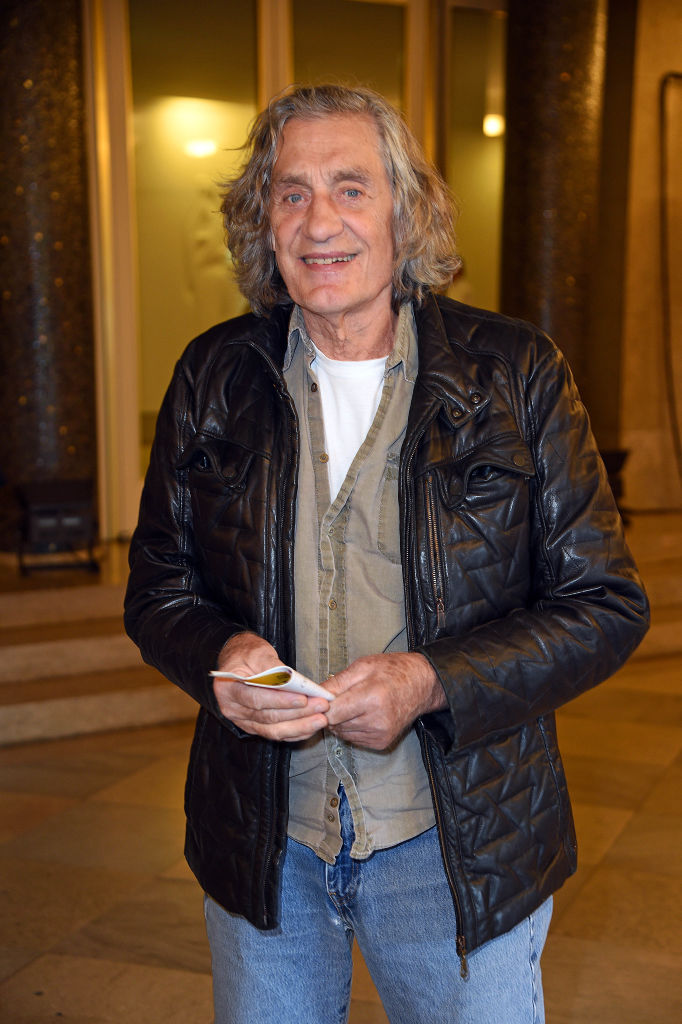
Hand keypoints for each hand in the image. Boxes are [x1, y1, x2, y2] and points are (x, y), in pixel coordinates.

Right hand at [213, 632, 329, 740]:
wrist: (236, 661)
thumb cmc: (245, 655)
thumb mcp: (256, 652)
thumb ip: (271, 666)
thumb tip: (290, 679)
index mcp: (229, 689)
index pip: (255, 699)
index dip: (280, 701)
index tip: (302, 699)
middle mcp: (233, 709)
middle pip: (267, 717)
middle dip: (297, 714)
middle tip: (320, 706)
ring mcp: (243, 721)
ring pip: (272, 730)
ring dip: (299, 726)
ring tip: (320, 719)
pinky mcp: (254, 726)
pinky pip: (275, 733)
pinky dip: (294, 732)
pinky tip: (310, 727)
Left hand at [323, 652, 446, 750]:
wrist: (421, 684)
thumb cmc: (393, 671)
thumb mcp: (363, 666)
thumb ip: (336, 683)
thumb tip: (313, 695)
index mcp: (372, 698)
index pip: (332, 713)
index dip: (322, 706)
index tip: (320, 699)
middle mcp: (377, 721)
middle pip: (335, 724)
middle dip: (332, 712)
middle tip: (341, 697)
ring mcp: (381, 734)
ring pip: (343, 733)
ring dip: (342, 721)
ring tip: (355, 704)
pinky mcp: (382, 743)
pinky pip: (354, 738)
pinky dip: (352, 728)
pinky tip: (363, 714)